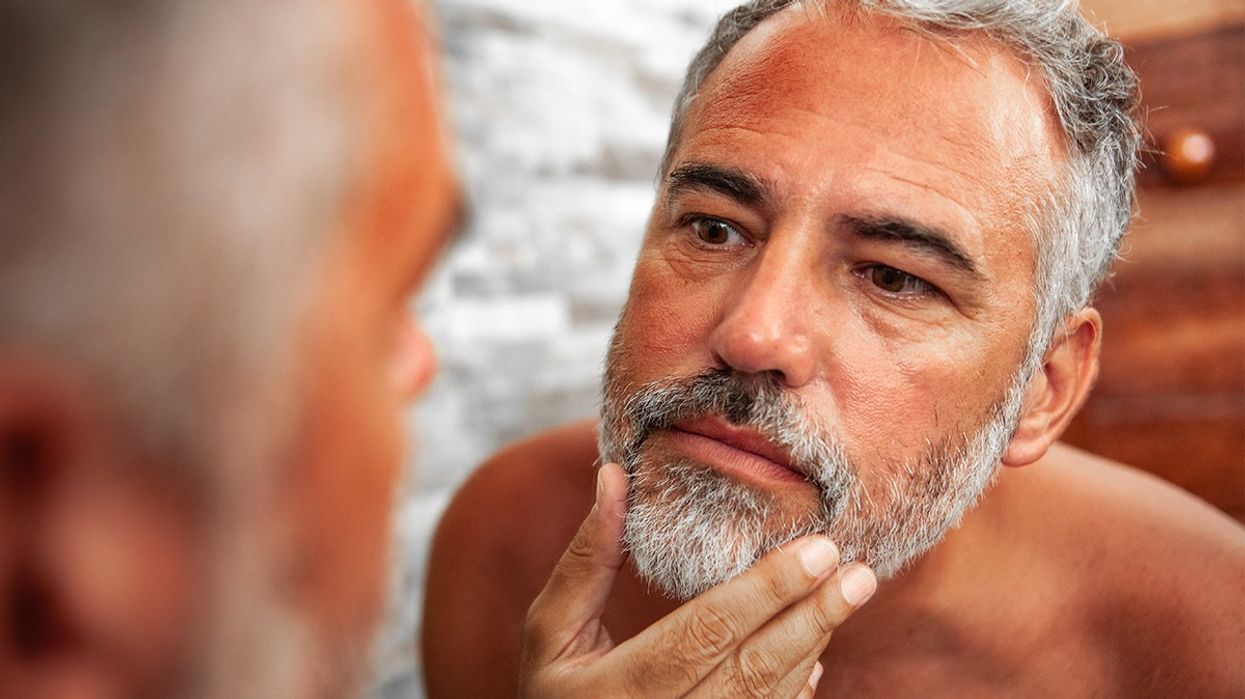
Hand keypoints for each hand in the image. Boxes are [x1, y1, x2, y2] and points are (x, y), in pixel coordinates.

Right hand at [518, 462, 876, 697]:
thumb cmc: (553, 691)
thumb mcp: (551, 629)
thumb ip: (587, 560)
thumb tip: (614, 476)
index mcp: (612, 691)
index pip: (702, 633)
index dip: (763, 592)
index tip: (816, 550)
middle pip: (751, 670)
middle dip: (811, 617)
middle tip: (857, 572)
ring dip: (813, 645)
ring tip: (849, 595)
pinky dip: (797, 687)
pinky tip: (817, 649)